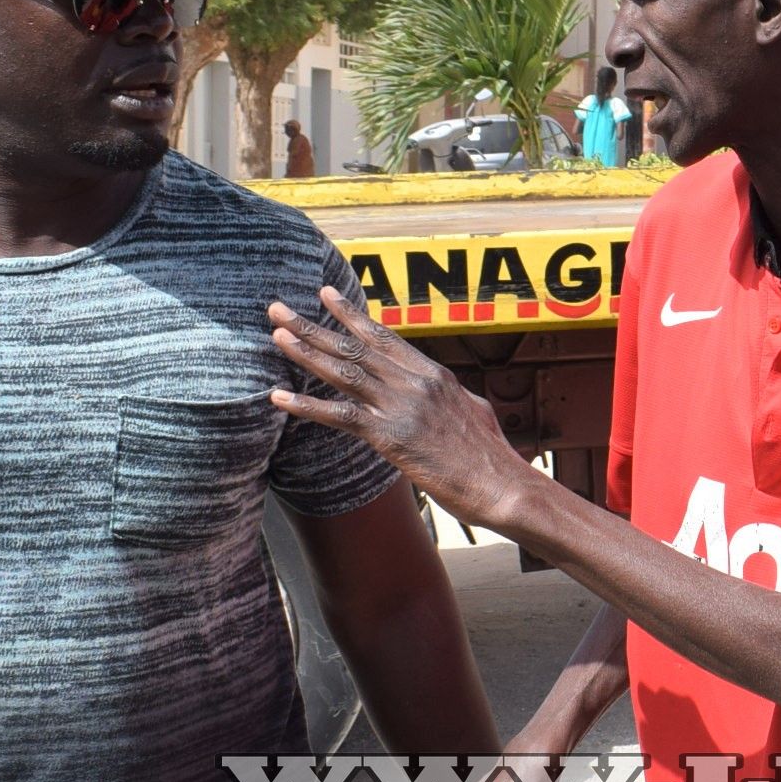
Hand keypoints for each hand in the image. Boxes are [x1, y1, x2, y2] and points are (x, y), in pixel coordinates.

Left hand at [269, 288, 539, 530]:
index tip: (325, 295)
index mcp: (433, 375)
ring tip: (277, 335)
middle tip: (279, 309)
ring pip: (345, 372)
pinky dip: (308, 406)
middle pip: (356, 348)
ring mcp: (403, 407)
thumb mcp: (474, 412)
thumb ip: (452, 397)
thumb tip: (445, 392)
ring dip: (306, 353)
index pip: (384, 338)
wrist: (503, 485)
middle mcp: (415, 383)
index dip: (351, 316)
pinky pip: (342, 416)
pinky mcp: (393, 437)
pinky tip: (280, 398)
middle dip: (313, 326)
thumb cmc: (491, 458)